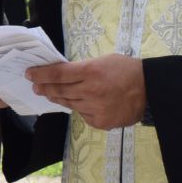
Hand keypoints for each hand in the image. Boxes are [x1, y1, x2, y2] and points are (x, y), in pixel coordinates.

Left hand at [26, 54, 145, 129]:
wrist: (151, 90)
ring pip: (69, 104)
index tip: (30, 74)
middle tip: (36, 86)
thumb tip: (63, 74)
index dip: (41, 74)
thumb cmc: (127, 70)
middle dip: (45, 88)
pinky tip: (81, 103)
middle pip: (59, 90)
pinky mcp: (100, 122)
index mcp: (91, 71)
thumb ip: (84, 68)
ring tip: (51, 94)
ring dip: (59, 98)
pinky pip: (83, 115)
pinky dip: (80, 108)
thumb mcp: (104, 61)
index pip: (58, 74)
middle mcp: (90, 91)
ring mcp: (95, 108)